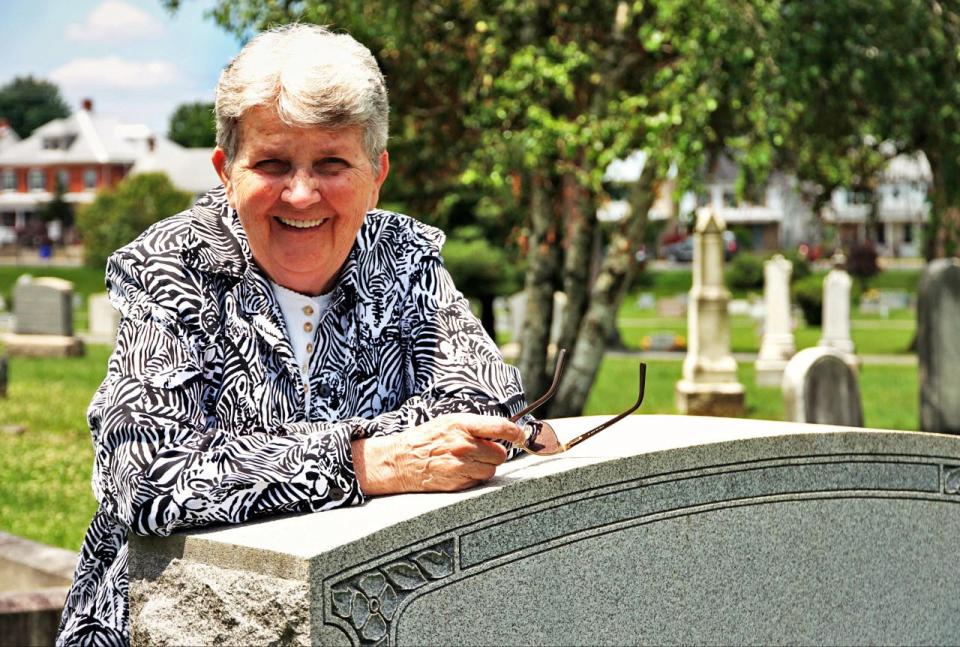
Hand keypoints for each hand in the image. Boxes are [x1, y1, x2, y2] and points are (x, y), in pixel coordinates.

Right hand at [352, 413, 524, 494]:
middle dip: (494, 453)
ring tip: (467, 461)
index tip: (521, 436)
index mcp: (463, 425)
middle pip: (500, 454)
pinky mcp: (457, 483)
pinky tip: (459, 471)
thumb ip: (476, 426)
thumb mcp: (450, 421)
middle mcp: (464, 445)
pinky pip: (479, 482)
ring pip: (492, 470)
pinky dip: (474, 477)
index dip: (516, 433)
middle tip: (480, 451)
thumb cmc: (426, 438)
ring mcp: (461, 466)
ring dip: (485, 467)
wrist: (400, 460)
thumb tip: (504, 430)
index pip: (501, 427)